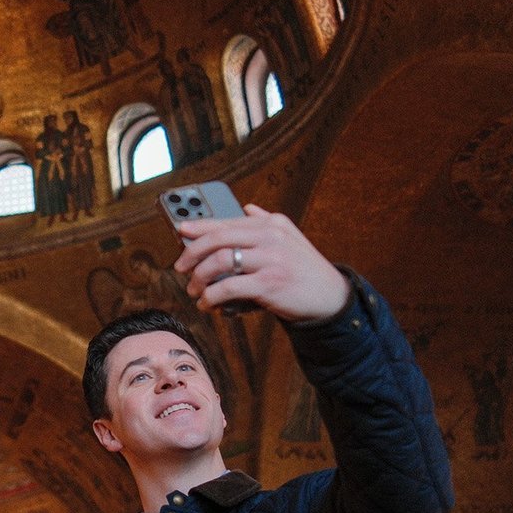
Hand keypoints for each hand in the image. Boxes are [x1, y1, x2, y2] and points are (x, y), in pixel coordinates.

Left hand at [173, 204, 349, 321]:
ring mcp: (270, 259)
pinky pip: (229, 287)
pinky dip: (212, 297)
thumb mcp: (290, 238)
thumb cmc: (305, 270)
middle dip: (192, 253)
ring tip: (194, 289)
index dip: (200, 227)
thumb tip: (247, 207)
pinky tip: (207, 304)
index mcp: (271, 224)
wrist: (331, 297)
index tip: (180, 232)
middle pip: (218, 238)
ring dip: (200, 277)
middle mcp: (270, 237)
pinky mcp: (269, 283)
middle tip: (180, 267)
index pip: (227, 220)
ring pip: (220, 261)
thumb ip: (267, 222)